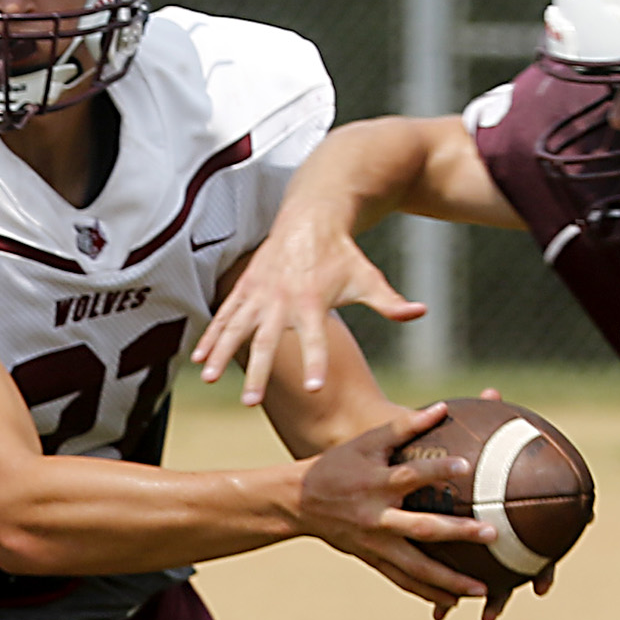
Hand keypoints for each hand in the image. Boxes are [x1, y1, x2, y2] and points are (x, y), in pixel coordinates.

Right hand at [198, 221, 424, 406]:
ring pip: (236, 328)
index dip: (316, 363)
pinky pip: (224, 316)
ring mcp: (259, 293)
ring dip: (221, 354)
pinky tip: (198, 361)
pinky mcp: (245, 288)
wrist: (310, 217)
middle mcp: (281, 299)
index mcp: (313, 301)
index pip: (316, 338)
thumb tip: (420, 312)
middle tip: (250, 403)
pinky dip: (211, 336)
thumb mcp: (367, 277)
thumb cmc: (342, 254)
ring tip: (208, 380)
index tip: (315, 388)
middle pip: (266, 341)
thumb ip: (390, 301)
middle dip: (256, 372)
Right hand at [295, 402, 498, 611]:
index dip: (436, 469)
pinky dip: (428, 593)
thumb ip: (404, 426)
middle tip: (491, 534)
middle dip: (457, 533)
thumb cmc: (338, 464)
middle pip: (421, 529)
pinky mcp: (372, 559)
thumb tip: (444, 407)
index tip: (465, 465)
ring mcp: (374, 544)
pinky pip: (403, 580)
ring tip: (482, 590)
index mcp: (375, 484)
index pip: (410, 475)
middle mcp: (376, 517)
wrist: (298, 501)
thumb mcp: (366, 442)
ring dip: (449, 580)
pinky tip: (454, 602)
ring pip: (415, 568)